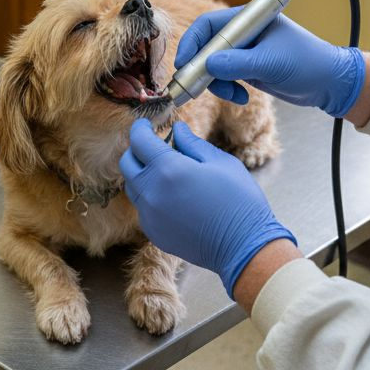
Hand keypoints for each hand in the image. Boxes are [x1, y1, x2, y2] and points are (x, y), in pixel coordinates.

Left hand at [119, 120, 295, 296]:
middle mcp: (151, 193)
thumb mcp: (220, 162)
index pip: (139, 141)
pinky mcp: (153, 232)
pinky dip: (150, 196)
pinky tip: (171, 196)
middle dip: (136, 150)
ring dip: (141, 174)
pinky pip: (143, 208)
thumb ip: (192, 144)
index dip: (140, 129)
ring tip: (163, 171)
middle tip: (152, 146)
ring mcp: (150, 216)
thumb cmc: (238, 200)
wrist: (243, 246)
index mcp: (168, 170)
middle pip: (127, 164)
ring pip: (132, 187)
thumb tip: (177, 130)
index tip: (145, 124)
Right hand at [175, 7, 364, 116]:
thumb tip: (207, 65)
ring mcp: (245, 52)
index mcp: (250, 19)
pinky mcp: (247, 68)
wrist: (328, 83)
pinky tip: (242, 98)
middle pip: (207, 46)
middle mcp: (244, 33)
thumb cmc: (307, 63)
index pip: (209, 24)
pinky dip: (227, 89)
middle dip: (200, 68)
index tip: (185, 64)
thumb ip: (237, 64)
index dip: (192, 42)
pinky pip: (224, 78)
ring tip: (233, 95)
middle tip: (195, 86)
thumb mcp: (270, 63)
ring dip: (216, 84)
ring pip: (213, 66)